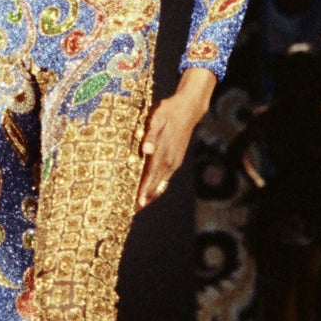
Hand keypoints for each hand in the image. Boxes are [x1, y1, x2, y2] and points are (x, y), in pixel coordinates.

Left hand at [137, 69, 216, 207]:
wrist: (189, 109)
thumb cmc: (169, 111)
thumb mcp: (157, 118)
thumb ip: (150, 134)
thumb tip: (146, 149)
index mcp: (162, 152)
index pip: (150, 176)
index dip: (142, 191)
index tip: (136, 204)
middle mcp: (169, 161)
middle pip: (155, 185)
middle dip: (144, 198)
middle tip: (131, 211)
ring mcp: (174, 162)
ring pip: (161, 183)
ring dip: (150, 195)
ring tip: (139, 206)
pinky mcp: (176, 160)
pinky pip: (165, 178)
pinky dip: (157, 186)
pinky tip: (150, 191)